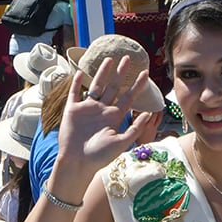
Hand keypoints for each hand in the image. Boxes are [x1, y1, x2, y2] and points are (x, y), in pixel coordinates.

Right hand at [55, 57, 153, 174]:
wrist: (78, 163)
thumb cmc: (100, 156)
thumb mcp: (121, 143)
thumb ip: (135, 128)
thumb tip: (149, 113)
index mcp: (114, 117)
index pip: (128, 97)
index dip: (136, 85)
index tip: (145, 73)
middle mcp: (102, 111)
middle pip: (113, 87)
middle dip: (120, 73)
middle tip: (127, 58)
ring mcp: (87, 109)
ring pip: (96, 86)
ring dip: (102, 73)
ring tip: (109, 60)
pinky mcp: (72, 110)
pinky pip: (74, 93)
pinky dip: (75, 83)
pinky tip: (79, 72)